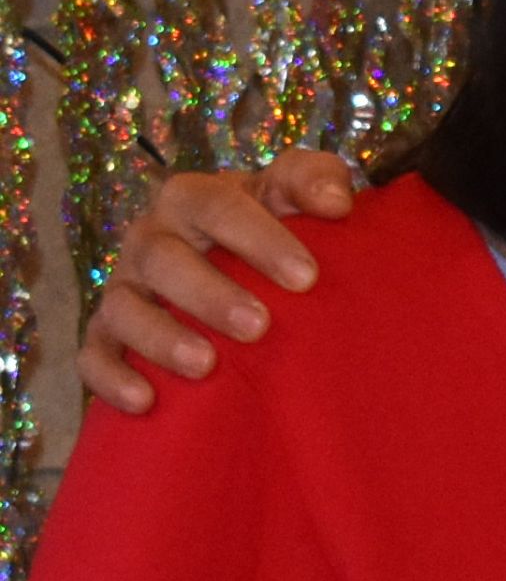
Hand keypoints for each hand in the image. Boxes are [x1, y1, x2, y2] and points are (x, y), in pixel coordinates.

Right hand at [73, 152, 355, 417]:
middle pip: (163, 258)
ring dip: (162, 338)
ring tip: (206, 365)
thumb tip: (336, 202)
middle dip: (209, 294)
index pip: (216, 205)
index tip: (307, 277)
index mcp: (192, 198)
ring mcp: (124, 287)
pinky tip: (147, 400)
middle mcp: (149, 238)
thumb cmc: (271, 224)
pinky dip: (113, 377)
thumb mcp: (293, 193)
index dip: (259, 238)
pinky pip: (94, 355)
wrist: (238, 267)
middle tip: (259, 326)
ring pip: (123, 308)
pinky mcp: (106, 335)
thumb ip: (316, 180)